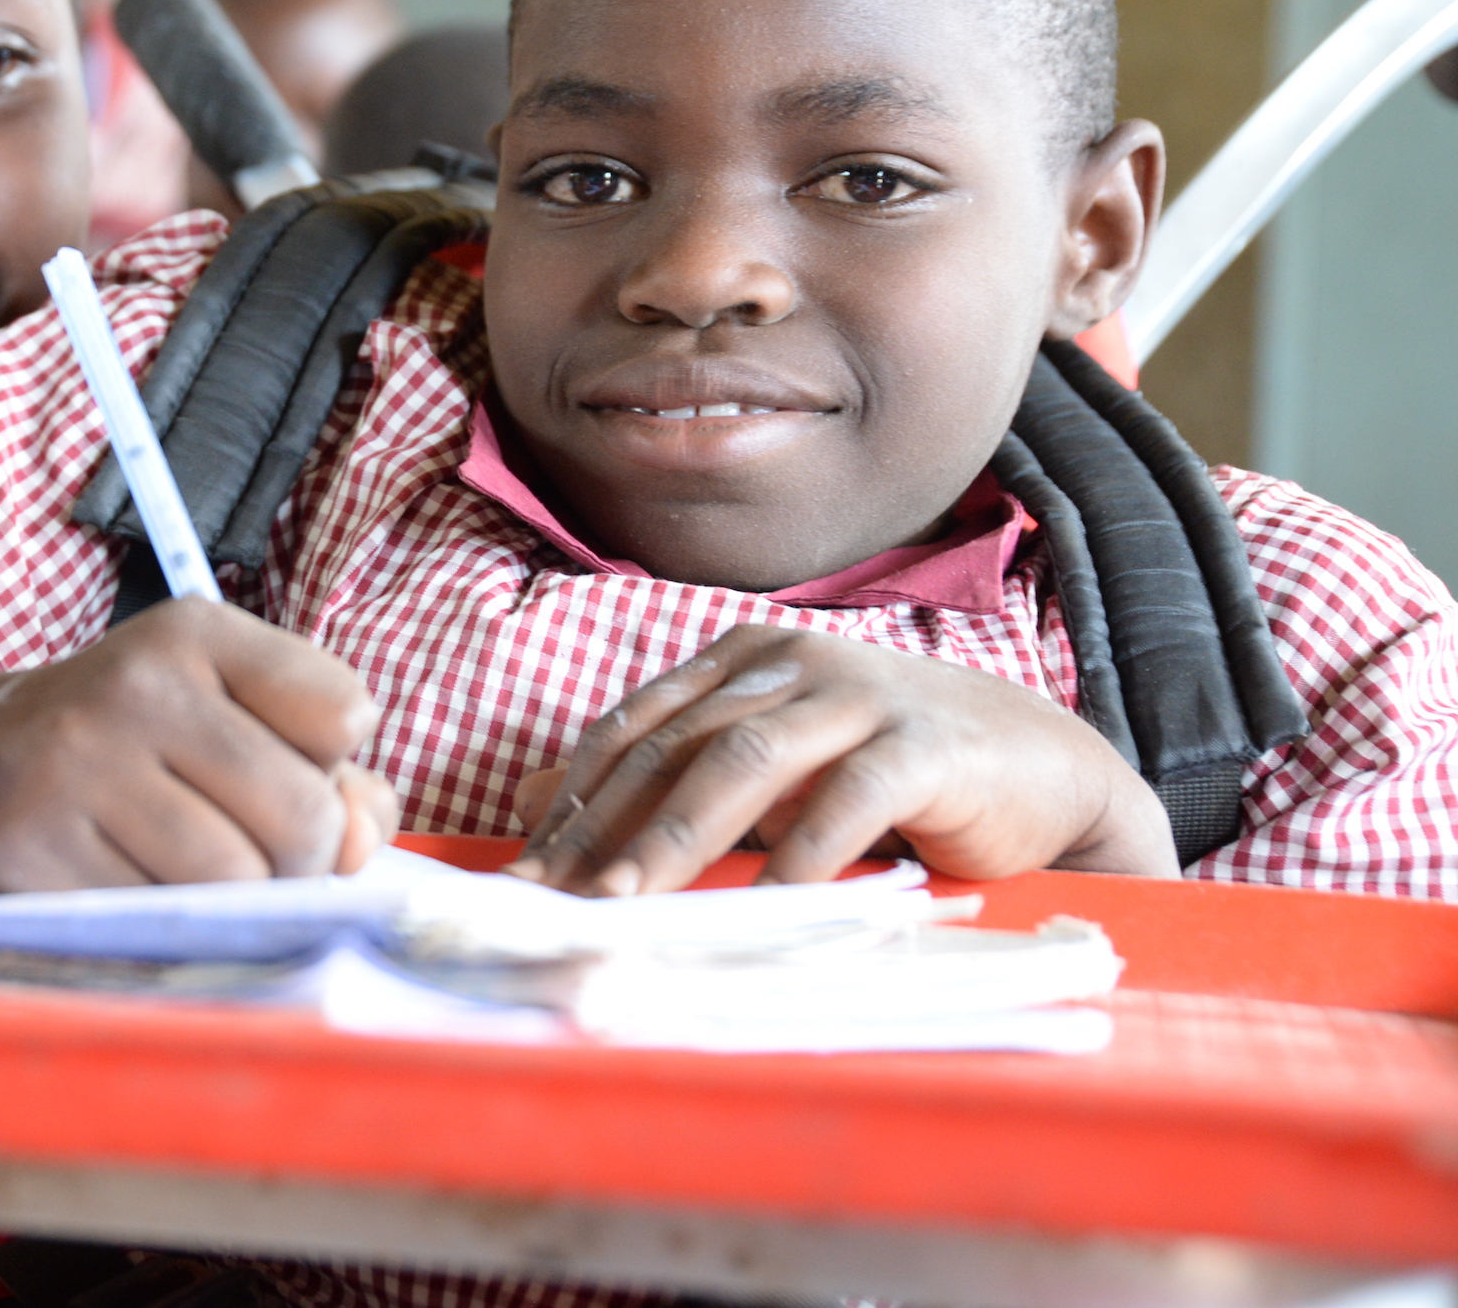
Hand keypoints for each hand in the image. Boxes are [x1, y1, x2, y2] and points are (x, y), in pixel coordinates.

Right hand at [0, 599, 397, 890]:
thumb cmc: (129, 746)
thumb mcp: (227, 718)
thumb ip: (330, 777)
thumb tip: (360, 846)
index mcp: (195, 633)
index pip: (343, 712)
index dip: (330, 768)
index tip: (276, 772)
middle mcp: (134, 684)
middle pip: (303, 816)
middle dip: (298, 861)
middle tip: (246, 854)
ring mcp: (75, 762)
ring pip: (233, 881)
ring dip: (229, 904)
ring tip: (182, 873)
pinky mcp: (30, 842)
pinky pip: (152, 918)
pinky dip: (157, 922)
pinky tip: (121, 884)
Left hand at [505, 624, 1174, 894]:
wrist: (1046, 771)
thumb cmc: (892, 779)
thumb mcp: (772, 775)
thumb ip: (669, 782)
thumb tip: (532, 808)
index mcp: (743, 658)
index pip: (635, 726)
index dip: (570, 795)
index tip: (525, 871)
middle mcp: (790, 661)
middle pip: (672, 744)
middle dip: (601, 826)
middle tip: (551, 900)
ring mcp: (858, 694)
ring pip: (740, 760)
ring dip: (673, 838)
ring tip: (624, 903)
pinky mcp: (923, 743)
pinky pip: (844, 800)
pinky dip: (796, 858)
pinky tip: (758, 913)